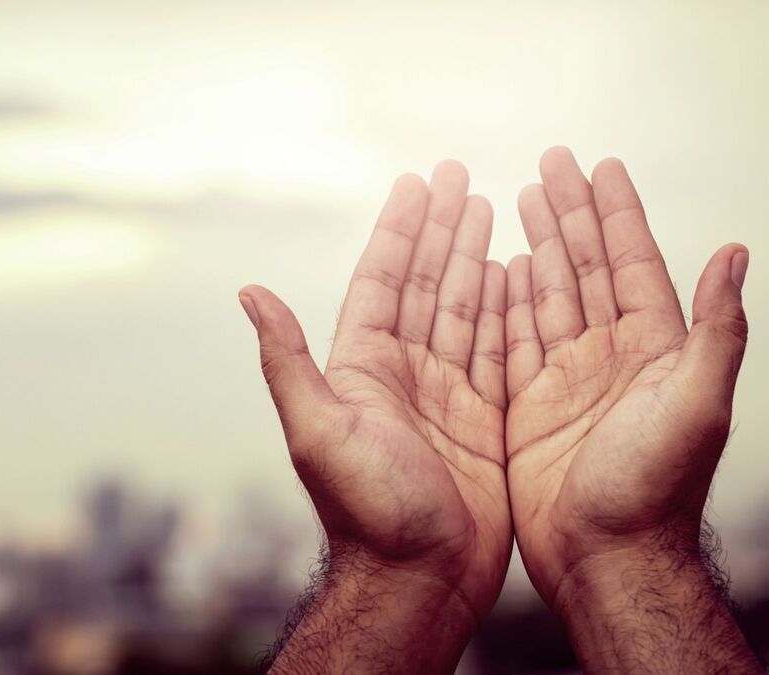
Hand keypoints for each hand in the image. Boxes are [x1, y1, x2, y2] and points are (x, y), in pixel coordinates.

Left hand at [242, 162, 510, 672]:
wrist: (418, 581)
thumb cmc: (366, 514)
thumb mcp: (319, 431)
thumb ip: (289, 361)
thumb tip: (248, 291)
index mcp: (362, 369)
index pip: (383, 281)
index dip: (400, 230)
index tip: (416, 183)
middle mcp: (403, 375)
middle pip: (427, 284)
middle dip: (442, 229)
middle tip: (458, 175)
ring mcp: (445, 396)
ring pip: (465, 310)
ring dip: (475, 258)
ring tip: (490, 207)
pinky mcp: (484, 422)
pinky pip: (498, 351)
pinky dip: (509, 312)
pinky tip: (519, 275)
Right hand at [505, 147, 761, 671]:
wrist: (605, 559)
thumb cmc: (655, 491)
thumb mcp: (697, 405)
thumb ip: (717, 330)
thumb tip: (736, 253)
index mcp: (651, 349)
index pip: (631, 263)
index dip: (617, 213)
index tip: (601, 167)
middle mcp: (609, 357)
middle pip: (584, 268)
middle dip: (568, 213)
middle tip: (550, 164)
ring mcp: (567, 381)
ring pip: (546, 297)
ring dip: (536, 246)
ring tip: (518, 200)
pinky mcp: (530, 407)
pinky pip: (513, 341)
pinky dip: (504, 302)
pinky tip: (496, 270)